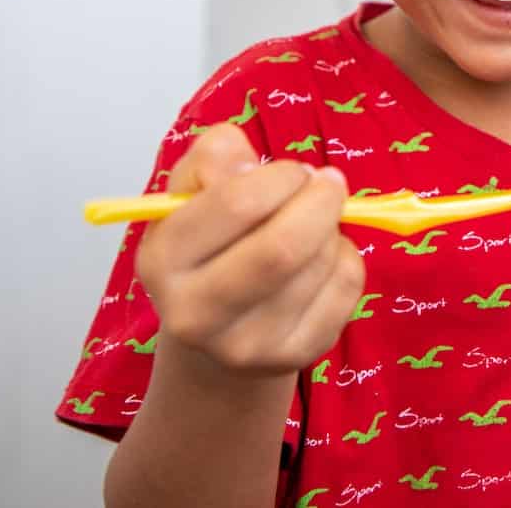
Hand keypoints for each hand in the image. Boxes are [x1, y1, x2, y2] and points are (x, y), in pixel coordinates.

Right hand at [135, 124, 363, 378]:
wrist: (215, 329)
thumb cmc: (209, 242)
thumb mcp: (194, 188)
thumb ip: (215, 155)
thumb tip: (250, 165)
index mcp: (162, 260)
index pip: (236, 202)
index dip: (281, 175)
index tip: (293, 171)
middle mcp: (196, 314)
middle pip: (283, 246)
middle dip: (321, 200)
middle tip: (327, 184)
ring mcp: (246, 345)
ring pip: (321, 263)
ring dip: (332, 227)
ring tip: (314, 224)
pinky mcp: (294, 356)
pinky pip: (346, 286)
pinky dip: (347, 257)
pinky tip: (323, 258)